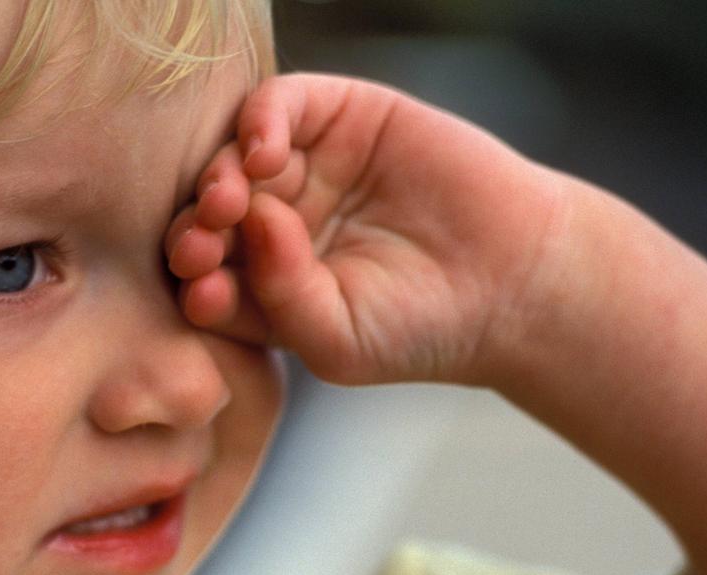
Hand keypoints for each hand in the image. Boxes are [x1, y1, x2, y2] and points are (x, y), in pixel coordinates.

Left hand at [167, 73, 574, 385]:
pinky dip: (257, 122)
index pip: (202, 278)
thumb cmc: (422, 328)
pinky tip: (261, 156)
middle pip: (205, 216)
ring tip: (228, 203)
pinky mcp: (339, 116)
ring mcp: (304, 167)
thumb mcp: (337, 338)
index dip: (192, 283)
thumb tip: (250, 217)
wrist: (514, 284)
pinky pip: (278, 104)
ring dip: (217, 178)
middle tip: (202, 246)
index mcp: (262, 284)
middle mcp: (274, 222)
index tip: (202, 296)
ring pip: (232, 159)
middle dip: (194, 231)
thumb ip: (280, 294)